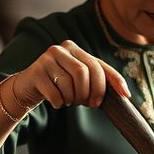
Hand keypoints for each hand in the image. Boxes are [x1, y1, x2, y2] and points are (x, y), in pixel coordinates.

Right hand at [12, 40, 129, 108]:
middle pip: (83, 72)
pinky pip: (55, 93)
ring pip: (69, 83)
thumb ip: (100, 80)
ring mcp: (46, 59)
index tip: (124, 96)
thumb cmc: (60, 84)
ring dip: (73, 99)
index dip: (112, 81)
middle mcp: (60, 49)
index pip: (98, 65)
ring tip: (70, 101)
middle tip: (89, 104)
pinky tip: (58, 102)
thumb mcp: (80, 79)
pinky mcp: (35, 72)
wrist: (28, 88)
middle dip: (90, 92)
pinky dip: (60, 103)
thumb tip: (126, 93)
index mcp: (74, 49)